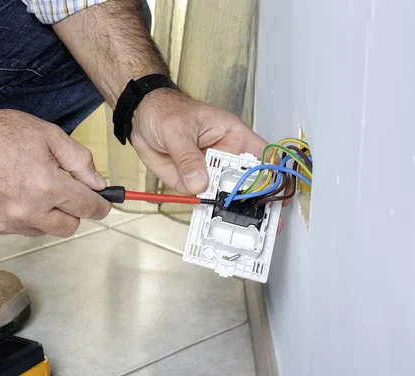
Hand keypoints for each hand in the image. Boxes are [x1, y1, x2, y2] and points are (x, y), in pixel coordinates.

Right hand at [0, 108, 110, 236]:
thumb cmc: (0, 133)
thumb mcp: (49, 135)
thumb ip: (79, 161)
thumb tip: (98, 183)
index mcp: (47, 187)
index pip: (88, 208)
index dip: (101, 205)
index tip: (103, 203)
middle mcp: (29, 211)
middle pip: (69, 227)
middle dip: (73, 211)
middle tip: (64, 192)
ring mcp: (8, 222)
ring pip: (44, 230)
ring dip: (47, 215)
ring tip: (31, 187)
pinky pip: (20, 229)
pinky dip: (23, 216)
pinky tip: (12, 193)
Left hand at [131, 88, 284, 231]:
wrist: (141, 118)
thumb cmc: (165, 111)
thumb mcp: (177, 130)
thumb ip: (187, 157)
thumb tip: (198, 182)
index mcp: (232, 135)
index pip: (260, 155)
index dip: (272, 173)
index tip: (273, 190)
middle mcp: (225, 156)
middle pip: (247, 181)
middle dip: (253, 200)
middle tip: (257, 217)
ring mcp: (210, 172)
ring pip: (225, 195)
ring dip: (229, 210)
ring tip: (236, 226)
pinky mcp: (193, 183)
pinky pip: (202, 200)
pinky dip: (206, 213)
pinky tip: (211, 224)